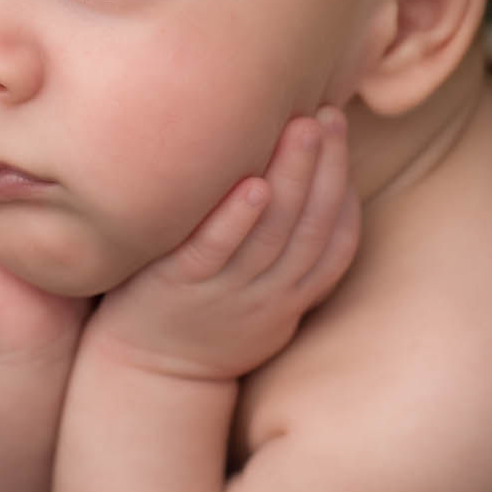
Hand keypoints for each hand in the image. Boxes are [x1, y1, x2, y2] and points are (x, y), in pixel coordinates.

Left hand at [87, 105, 361, 382]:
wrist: (149, 376)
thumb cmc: (207, 318)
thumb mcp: (262, 297)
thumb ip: (285, 248)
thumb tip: (305, 178)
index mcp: (292, 293)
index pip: (336, 238)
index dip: (343, 184)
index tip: (340, 130)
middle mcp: (268, 293)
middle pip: (309, 225)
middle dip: (325, 165)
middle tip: (328, 114)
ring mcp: (226, 292)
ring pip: (273, 233)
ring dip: (292, 177)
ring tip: (301, 125)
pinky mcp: (180, 288)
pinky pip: (215, 253)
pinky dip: (237, 220)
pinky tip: (251, 185)